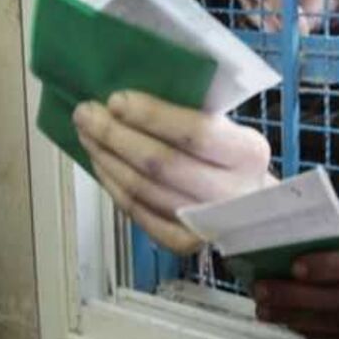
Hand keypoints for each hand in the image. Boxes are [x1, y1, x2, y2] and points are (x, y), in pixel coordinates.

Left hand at [74, 91, 274, 253]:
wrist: (252, 209)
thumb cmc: (232, 157)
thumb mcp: (230, 128)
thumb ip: (194, 112)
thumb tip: (133, 95)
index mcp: (247, 153)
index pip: (195, 132)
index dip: (151, 116)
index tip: (116, 99)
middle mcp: (230, 193)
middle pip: (160, 164)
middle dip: (115, 135)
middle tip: (86, 113)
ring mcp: (205, 224)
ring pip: (142, 189)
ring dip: (107, 158)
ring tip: (87, 134)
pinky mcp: (182, 243)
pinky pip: (137, 212)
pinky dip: (113, 185)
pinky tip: (100, 163)